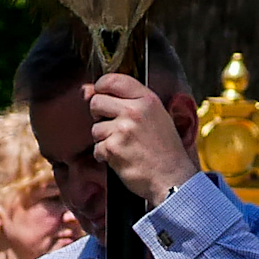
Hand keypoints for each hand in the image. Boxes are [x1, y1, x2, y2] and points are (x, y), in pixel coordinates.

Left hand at [84, 72, 198, 201]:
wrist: (172, 178)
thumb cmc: (164, 149)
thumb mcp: (155, 116)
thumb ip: (125, 101)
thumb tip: (86, 91)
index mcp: (147, 100)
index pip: (113, 80)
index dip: (101, 87)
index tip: (101, 95)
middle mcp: (134, 111)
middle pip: (97, 102)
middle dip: (99, 115)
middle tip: (114, 127)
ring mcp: (123, 130)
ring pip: (95, 128)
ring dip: (104, 139)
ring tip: (125, 147)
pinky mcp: (113, 149)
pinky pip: (97, 148)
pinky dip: (105, 156)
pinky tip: (122, 158)